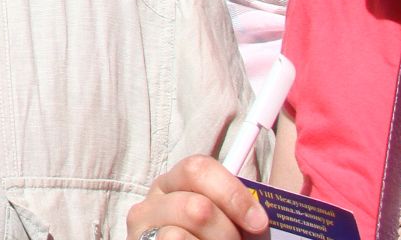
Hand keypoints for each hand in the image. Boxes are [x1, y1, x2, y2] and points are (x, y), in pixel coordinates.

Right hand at [127, 156, 269, 239]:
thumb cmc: (215, 237)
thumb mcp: (226, 220)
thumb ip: (237, 207)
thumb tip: (259, 214)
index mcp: (177, 183)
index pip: (198, 168)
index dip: (233, 194)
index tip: (258, 222)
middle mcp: (153, 201)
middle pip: (196, 207)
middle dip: (225, 232)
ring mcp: (141, 226)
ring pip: (178, 235)